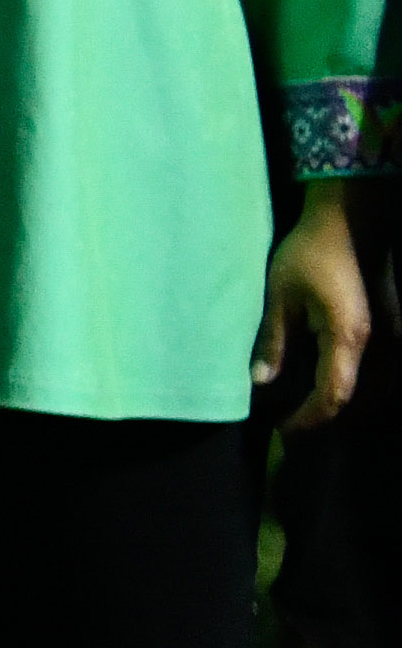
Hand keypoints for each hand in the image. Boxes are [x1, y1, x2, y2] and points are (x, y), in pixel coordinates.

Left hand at [269, 192, 372, 431]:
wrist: (352, 219)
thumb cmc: (312, 251)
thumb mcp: (280, 294)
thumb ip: (273, 340)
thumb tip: (259, 382)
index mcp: (349, 339)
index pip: (333, 397)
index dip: (308, 419)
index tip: (281, 429)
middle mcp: (380, 346)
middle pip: (361, 402)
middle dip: (326, 418)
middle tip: (291, 423)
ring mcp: (394, 339)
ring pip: (377, 391)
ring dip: (346, 405)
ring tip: (306, 408)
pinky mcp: (394, 329)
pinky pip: (383, 374)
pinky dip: (361, 388)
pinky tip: (331, 383)